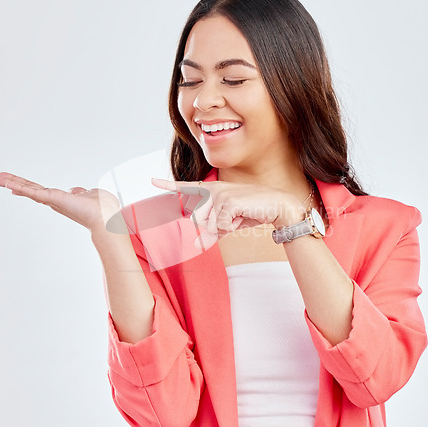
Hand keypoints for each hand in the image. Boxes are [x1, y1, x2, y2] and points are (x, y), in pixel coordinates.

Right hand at [0, 172, 120, 232]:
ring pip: (29, 190)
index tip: (16, 186)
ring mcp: (53, 201)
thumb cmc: (103, 209)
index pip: (42, 192)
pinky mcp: (53, 199)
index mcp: (64, 200)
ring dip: (13, 183)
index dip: (29, 188)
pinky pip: (33, 192)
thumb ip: (83, 192)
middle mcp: (56, 202)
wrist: (105, 218)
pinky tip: (7, 184)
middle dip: (15, 184)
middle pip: (32, 190)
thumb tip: (77, 191)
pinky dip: (20, 187)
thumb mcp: (92, 195)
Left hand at [151, 178, 304, 237]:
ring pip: (208, 225)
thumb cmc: (251, 212)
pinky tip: (243, 215)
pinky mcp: (227, 201)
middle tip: (232, 218)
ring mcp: (219, 194)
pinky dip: (232, 226)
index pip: (185, 188)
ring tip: (238, 215)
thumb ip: (211, 233)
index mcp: (211, 190)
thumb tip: (196, 246)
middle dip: (214, 227)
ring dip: (224, 227)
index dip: (167, 185)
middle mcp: (212, 189)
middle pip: (197, 220)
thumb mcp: (228, 225)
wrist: (276, 206)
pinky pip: (220, 226)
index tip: (151, 180)